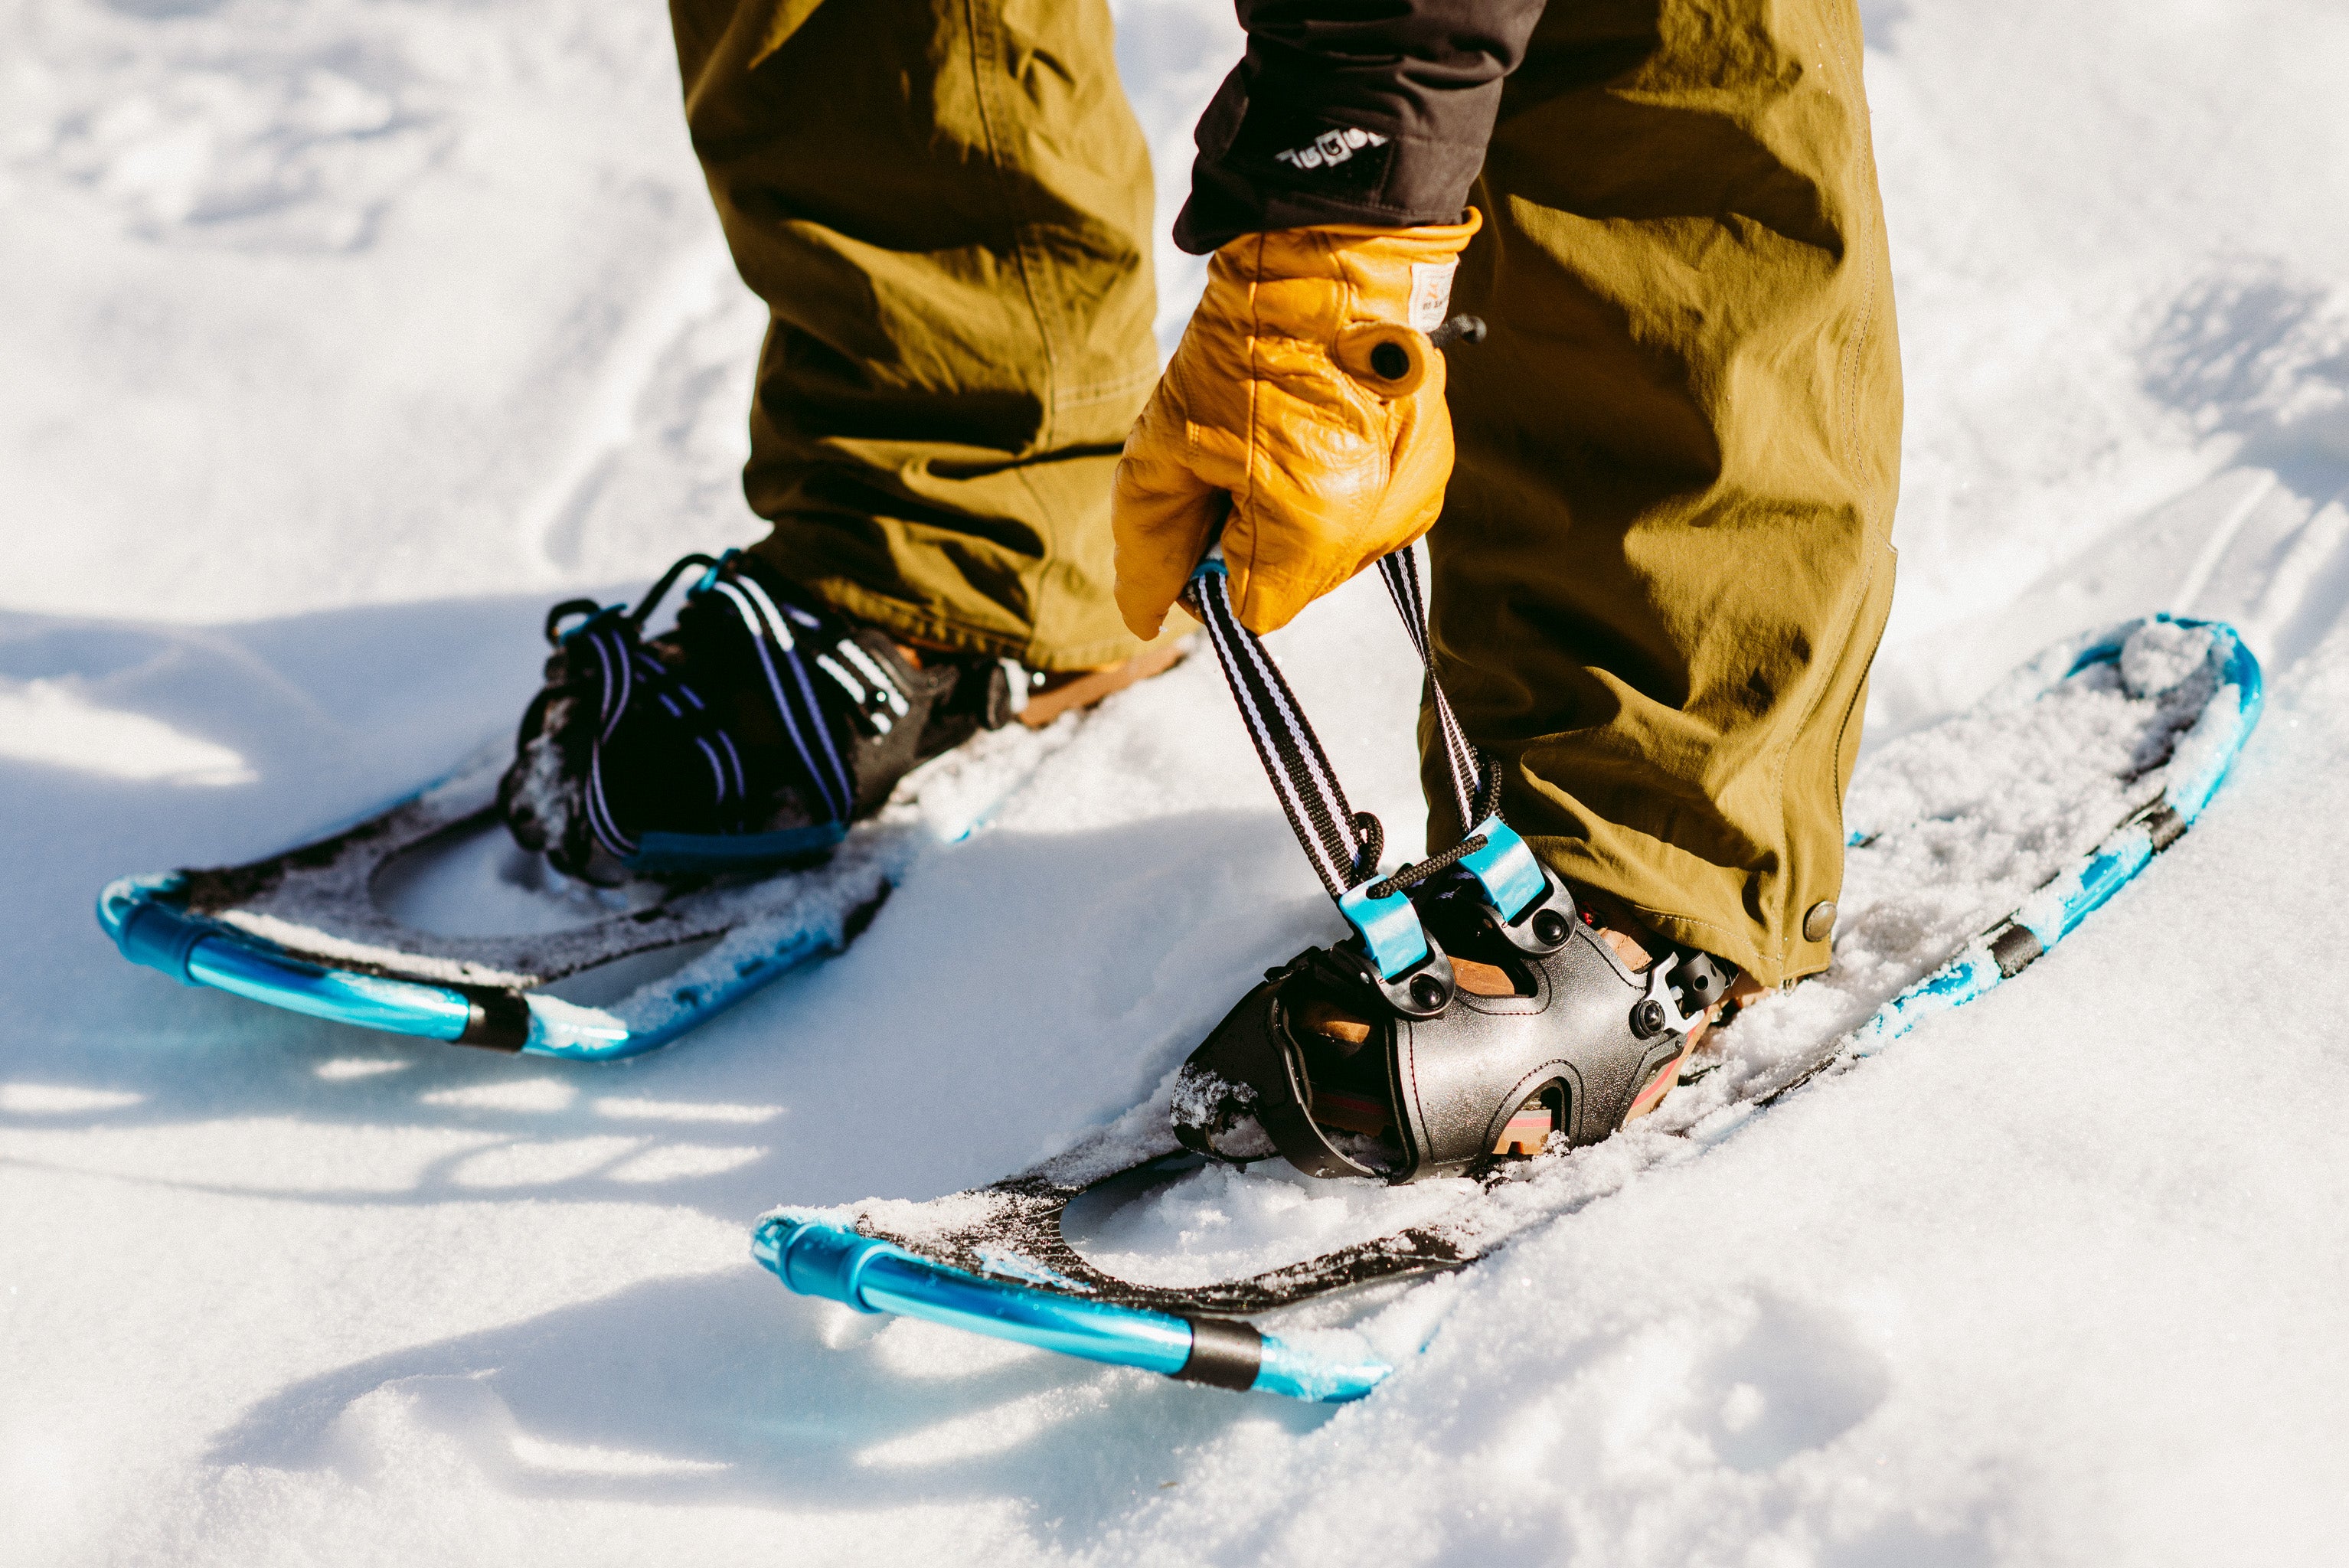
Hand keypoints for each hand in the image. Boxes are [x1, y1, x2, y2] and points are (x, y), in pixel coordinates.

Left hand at [1110, 212, 1479, 637]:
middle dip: (1261, 542)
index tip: (1209, 508)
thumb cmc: (1243, 347)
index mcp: (1312, 529)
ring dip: (1303, 520)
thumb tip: (1143, 617)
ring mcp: (1413, 501)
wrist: (1334, 260)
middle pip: (1296, 586)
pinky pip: (1371, 519)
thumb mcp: (1165, 447)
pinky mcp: (1433, 475)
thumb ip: (1150, 546)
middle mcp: (1375, 528)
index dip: (1218, 570)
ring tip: (1292, 436)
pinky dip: (1343, 493)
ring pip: (1335, 556)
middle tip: (1248, 458)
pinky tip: (1329, 433)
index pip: (1253, 611)